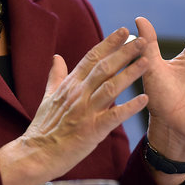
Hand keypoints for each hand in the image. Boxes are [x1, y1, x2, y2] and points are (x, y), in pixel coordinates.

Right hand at [0, 28, 149, 184]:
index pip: (91, 57)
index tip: (123, 30)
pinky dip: (129, 108)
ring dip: (130, 74)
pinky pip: (114, 116)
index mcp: (70, 84)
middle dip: (124, 52)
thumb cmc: (44, 127)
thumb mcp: (48, 97)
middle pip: (104, 67)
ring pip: (111, 87)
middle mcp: (79, 93)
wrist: (37, 153)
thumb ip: (56, 76)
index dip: (108, 43)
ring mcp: (85, 111)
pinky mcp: (92, 130)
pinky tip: (143, 99)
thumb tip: (57, 57)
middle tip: (142, 40)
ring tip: (147, 62)